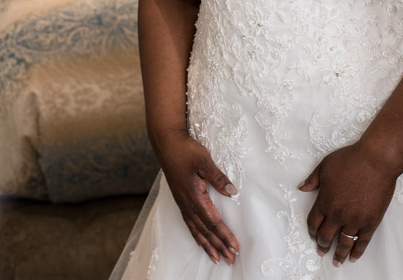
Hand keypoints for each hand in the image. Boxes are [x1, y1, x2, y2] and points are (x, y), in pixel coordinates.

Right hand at [154, 131, 239, 264]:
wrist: (167, 144)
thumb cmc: (186, 151)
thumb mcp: (204, 161)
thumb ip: (218, 178)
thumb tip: (232, 192)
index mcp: (194, 197)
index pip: (213, 222)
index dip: (224, 235)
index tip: (235, 247)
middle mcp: (187, 204)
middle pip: (205, 230)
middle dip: (219, 246)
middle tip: (231, 259)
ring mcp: (183, 203)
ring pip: (196, 230)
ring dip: (208, 245)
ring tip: (216, 258)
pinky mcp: (181, 200)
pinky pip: (189, 223)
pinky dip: (197, 235)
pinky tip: (201, 240)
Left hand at [298, 143, 396, 265]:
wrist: (375, 161)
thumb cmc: (350, 160)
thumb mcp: (324, 166)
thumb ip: (312, 180)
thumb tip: (300, 187)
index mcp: (324, 201)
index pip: (313, 223)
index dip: (312, 232)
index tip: (313, 237)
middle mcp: (337, 214)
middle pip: (326, 236)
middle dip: (322, 245)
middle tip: (321, 251)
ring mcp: (355, 220)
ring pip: (344, 243)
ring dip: (338, 254)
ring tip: (336, 262)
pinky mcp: (371, 222)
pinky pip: (362, 242)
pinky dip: (357, 252)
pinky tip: (353, 258)